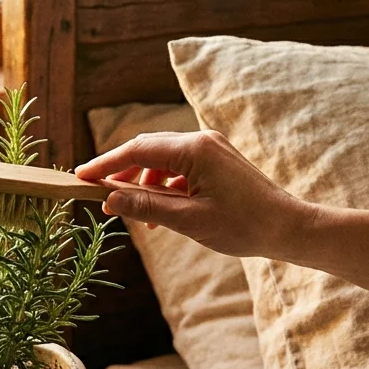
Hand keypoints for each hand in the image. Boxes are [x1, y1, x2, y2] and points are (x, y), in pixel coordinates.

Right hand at [74, 130, 311, 258]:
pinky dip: (162, 186)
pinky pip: (178, 167)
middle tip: (96, 193)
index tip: (81, 177)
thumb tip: (110, 200)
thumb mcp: (188, 220)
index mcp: (194, 150)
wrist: (288, 227)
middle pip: (146, 149)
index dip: (105, 165)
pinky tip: (159, 213)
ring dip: (142, 183)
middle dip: (120, 171)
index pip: (136, 152)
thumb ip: (146, 207)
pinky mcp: (216, 160)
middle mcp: (201, 140)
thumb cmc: (243, 225)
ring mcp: (210, 148)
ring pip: (161, 159)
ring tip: (132, 212)